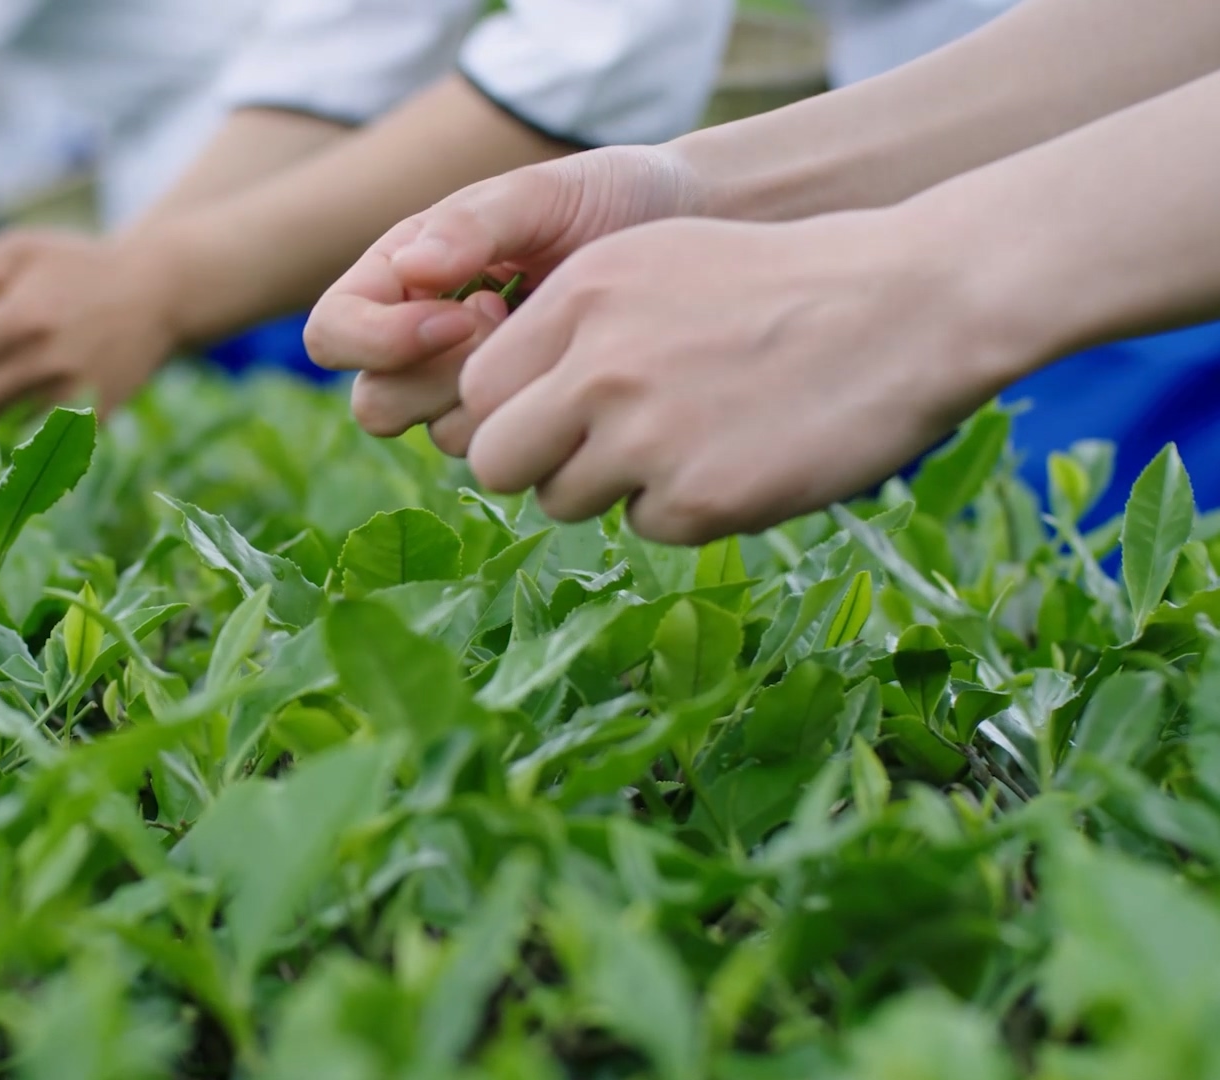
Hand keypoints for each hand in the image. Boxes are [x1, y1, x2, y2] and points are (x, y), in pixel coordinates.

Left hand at [0, 229, 181, 421]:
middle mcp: (47, 361)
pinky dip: (25, 424)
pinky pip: (36, 439)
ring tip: (3, 378)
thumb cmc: (76, 268)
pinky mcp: (93, 420)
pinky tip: (34, 395)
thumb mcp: (17, 249)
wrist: (156, 295)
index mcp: (22, 317)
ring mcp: (73, 396)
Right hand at [304, 145, 706, 453]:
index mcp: (401, 275)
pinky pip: (503, 451)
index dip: (381, 338)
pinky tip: (577, 371)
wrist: (693, 233)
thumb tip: (413, 269)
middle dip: (438, 377)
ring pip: (439, 435)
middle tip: (507, 325)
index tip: (463, 311)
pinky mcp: (523, 420)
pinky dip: (536, 418)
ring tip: (550, 340)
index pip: (333, 332)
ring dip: (494, 398)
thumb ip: (473, 224)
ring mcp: (470, 387)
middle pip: (374, 402)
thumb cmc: (610, 197)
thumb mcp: (542, 193)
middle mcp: (421, 338)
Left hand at [458, 212, 1025, 544]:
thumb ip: (570, 323)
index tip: (552, 413)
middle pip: (496, 460)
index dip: (512, 410)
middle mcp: (597, 366)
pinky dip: (685, 506)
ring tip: (690, 438)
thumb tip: (492, 396)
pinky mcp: (698, 499)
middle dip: (537, 463)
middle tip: (596, 450)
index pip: (477, 390)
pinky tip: (740, 455)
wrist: (911, 304)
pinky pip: (647, 526)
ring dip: (613, 485)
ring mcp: (646, 437)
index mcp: (579, 296)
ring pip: (564, 500)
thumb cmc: (781, 282)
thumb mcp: (654, 263)